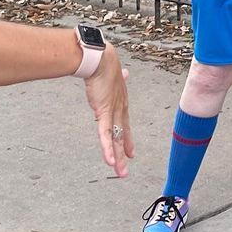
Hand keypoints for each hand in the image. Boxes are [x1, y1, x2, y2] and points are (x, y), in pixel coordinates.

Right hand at [82, 43, 132, 177]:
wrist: (100, 59)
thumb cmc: (104, 65)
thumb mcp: (113, 76)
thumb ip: (118, 79)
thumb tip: (125, 73)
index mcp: (121, 103)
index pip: (125, 126)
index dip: (128, 141)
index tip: (131, 153)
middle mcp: (120, 110)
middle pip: (121, 136)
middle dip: (122, 155)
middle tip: (124, 171)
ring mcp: (113, 112)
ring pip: (115, 139)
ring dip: (117, 157)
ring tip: (120, 172)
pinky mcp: (104, 112)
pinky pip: (105, 134)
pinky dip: (107, 148)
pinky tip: (109, 161)